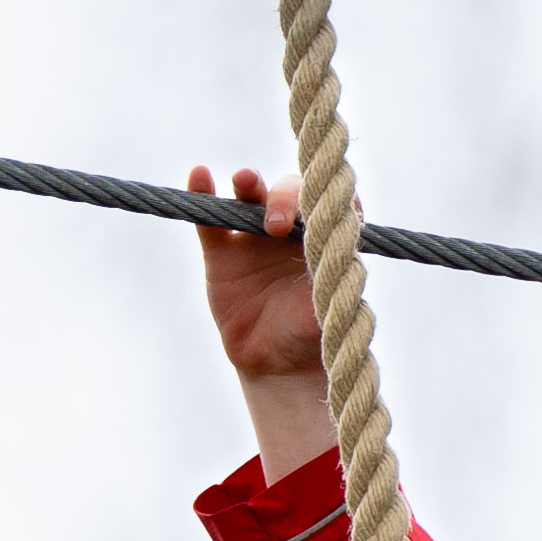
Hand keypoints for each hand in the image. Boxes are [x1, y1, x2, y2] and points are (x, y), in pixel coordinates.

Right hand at [193, 160, 328, 382]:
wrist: (277, 365)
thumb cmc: (311, 335)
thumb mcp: (330, 311)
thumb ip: (333, 284)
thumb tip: (342, 260)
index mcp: (324, 237)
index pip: (330, 202)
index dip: (327, 196)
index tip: (321, 211)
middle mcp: (291, 229)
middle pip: (289, 192)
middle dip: (284, 198)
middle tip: (278, 226)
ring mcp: (254, 237)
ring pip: (251, 196)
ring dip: (249, 182)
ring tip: (244, 180)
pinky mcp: (222, 252)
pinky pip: (210, 220)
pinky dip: (203, 193)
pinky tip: (199, 175)